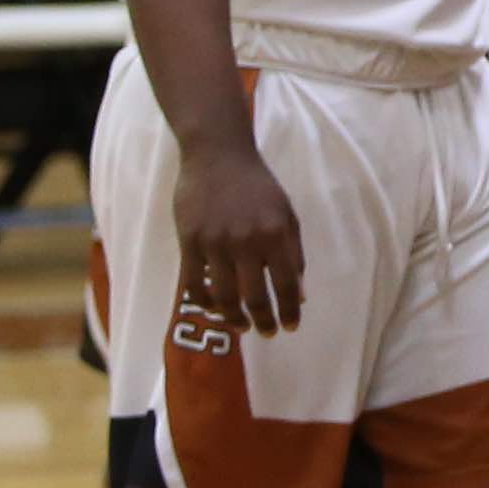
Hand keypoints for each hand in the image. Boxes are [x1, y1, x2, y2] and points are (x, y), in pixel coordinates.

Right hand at [172, 136, 306, 337]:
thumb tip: (299, 294)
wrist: (218, 154)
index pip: (287, 285)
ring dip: (234, 319)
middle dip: (264, 321)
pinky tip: (214, 307)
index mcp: (275, 233)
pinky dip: (204, 301)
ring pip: (223, 296)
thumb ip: (294, 254)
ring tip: (242, 326)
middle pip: (255, 297)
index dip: (290, 311)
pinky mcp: (189, 241)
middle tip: (267, 332)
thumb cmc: (258, 186)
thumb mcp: (286, 214)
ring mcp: (214, 243)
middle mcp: (246, 241)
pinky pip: (193, 284)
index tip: (290, 327)